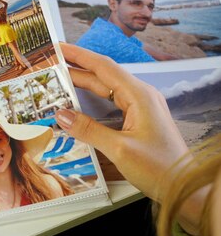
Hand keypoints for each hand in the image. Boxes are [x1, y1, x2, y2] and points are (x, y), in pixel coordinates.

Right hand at [54, 43, 189, 203]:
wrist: (186, 188)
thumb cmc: (160, 168)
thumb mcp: (119, 149)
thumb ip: (88, 130)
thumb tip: (61, 115)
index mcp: (139, 95)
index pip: (103, 67)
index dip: (78, 55)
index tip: (57, 47)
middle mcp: (140, 96)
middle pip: (102, 76)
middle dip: (75, 68)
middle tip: (49, 65)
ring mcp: (140, 107)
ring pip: (105, 89)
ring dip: (81, 84)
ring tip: (57, 80)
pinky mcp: (138, 119)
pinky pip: (110, 102)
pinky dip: (90, 99)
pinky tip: (76, 102)